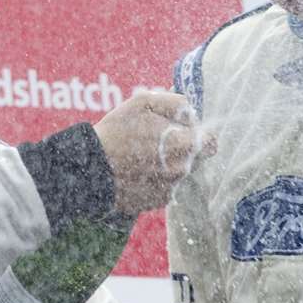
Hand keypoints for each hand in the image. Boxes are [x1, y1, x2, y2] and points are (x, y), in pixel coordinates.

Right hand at [93, 89, 214, 213]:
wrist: (91, 171)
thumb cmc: (116, 133)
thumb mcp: (142, 103)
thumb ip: (174, 102)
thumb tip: (190, 111)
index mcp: (184, 144)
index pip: (210, 142)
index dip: (198, 133)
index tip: (183, 130)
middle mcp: (182, 170)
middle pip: (196, 157)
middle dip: (183, 147)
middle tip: (158, 141)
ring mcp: (172, 187)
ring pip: (181, 171)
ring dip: (170, 163)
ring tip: (143, 156)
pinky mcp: (159, 200)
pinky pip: (167, 185)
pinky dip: (158, 178)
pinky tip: (138, 171)